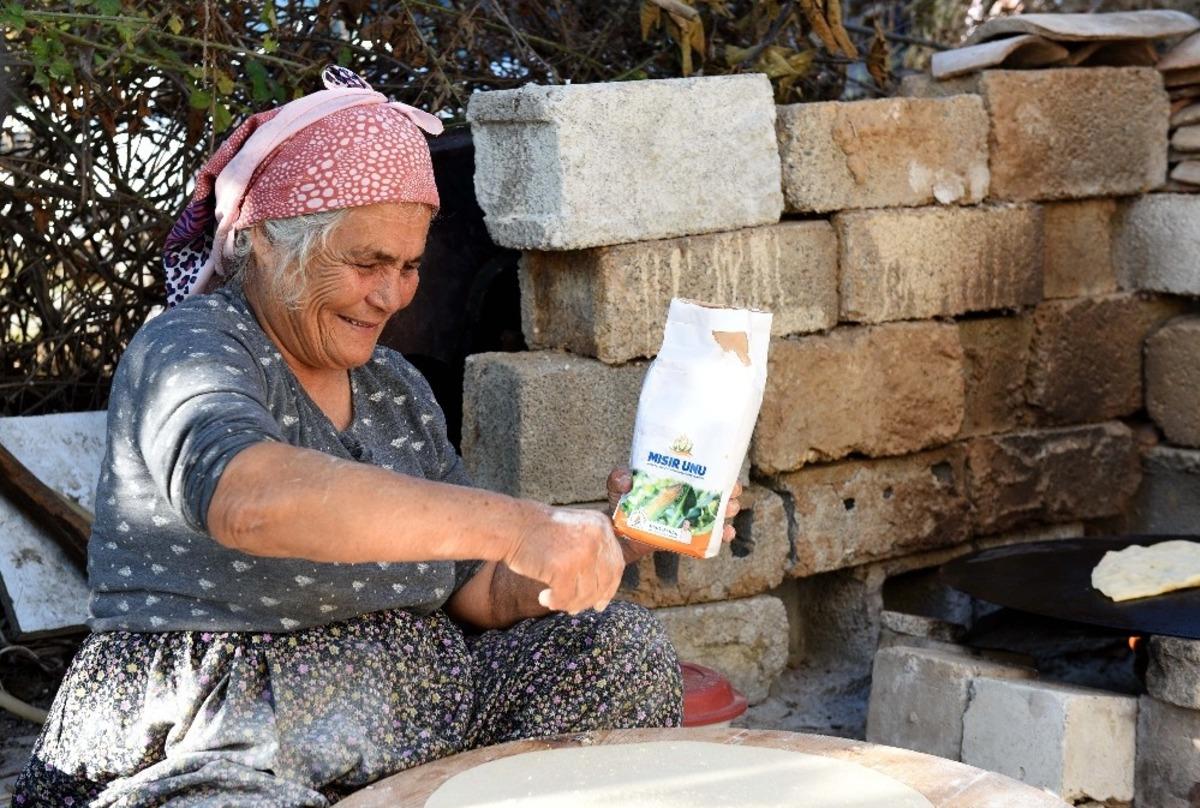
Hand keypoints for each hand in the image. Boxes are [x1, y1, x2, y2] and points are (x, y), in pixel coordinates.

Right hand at [502, 505, 624, 614]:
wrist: (513, 525)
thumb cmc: (540, 532)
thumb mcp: (576, 530)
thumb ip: (594, 552)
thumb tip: (604, 593)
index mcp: (602, 526)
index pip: (616, 564)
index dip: (609, 588)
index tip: (600, 603)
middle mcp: (596, 537)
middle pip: (605, 581)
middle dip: (590, 600)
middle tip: (575, 608)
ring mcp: (581, 552)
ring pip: (586, 593)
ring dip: (570, 603)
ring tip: (554, 601)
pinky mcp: (563, 567)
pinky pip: (566, 597)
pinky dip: (556, 602)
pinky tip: (544, 598)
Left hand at [606, 466, 743, 562]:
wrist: (616, 535)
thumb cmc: (619, 504)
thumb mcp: (617, 487)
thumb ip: (618, 479)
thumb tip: (625, 477)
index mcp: (675, 481)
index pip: (700, 472)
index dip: (718, 470)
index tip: (728, 471)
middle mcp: (685, 498)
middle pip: (715, 492)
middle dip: (728, 491)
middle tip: (731, 493)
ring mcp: (686, 517)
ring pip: (715, 512)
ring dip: (727, 511)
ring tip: (729, 510)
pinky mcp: (685, 536)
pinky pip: (708, 537)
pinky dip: (720, 536)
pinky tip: (727, 534)